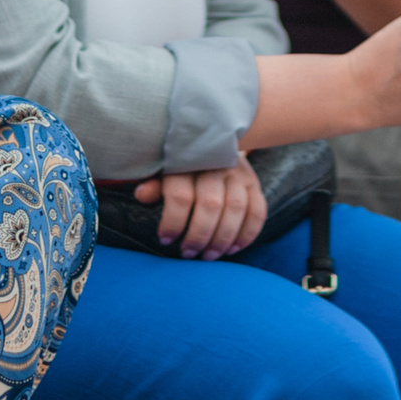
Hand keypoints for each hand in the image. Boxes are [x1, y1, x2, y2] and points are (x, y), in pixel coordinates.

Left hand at [132, 159, 266, 257]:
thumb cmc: (181, 164)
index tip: (165, 240)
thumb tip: (142, 195)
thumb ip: (154, 183)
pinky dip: (247, 233)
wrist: (212, 144)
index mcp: (187, 161)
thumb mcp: (163, 170)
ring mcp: (237, 173)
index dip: (173, 222)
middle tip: (189, 253)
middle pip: (211, 204)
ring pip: (236, 208)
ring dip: (223, 238)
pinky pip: (257, 210)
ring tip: (210, 256)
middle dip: (199, 235)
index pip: (181, 195)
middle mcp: (215, 165)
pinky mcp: (253, 182)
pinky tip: (233, 249)